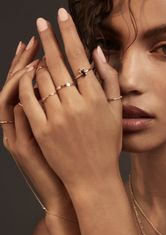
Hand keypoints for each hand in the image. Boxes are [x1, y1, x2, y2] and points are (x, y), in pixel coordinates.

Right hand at [0, 39, 75, 218]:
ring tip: (32, 58)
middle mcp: (22, 125)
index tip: (41, 43)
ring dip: (19, 76)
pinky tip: (29, 82)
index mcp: (36, 120)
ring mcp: (19, 134)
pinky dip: (20, 97)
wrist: (78, 186)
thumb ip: (64, 106)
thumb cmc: (77, 158)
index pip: (28, 85)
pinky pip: (15, 117)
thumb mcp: (68, 130)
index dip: (31, 63)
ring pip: (10, 96)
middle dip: (23, 61)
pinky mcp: (22, 145)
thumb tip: (66, 79)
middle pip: (16, 85)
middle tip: (32, 40)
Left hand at [18, 8, 122, 190]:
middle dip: (48, 38)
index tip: (60, 15)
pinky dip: (25, 84)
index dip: (69, 33)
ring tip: (37, 56)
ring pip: (41, 78)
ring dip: (38, 63)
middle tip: (41, 23)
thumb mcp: (116, 113)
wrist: (93, 177)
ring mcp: (57, 118)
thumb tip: (97, 52)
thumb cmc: (107, 146)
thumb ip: (109, 81)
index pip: (80, 56)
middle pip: (57, 62)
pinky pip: (27, 100)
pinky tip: (26, 75)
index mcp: (96, 98)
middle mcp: (76, 104)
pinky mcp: (42, 131)